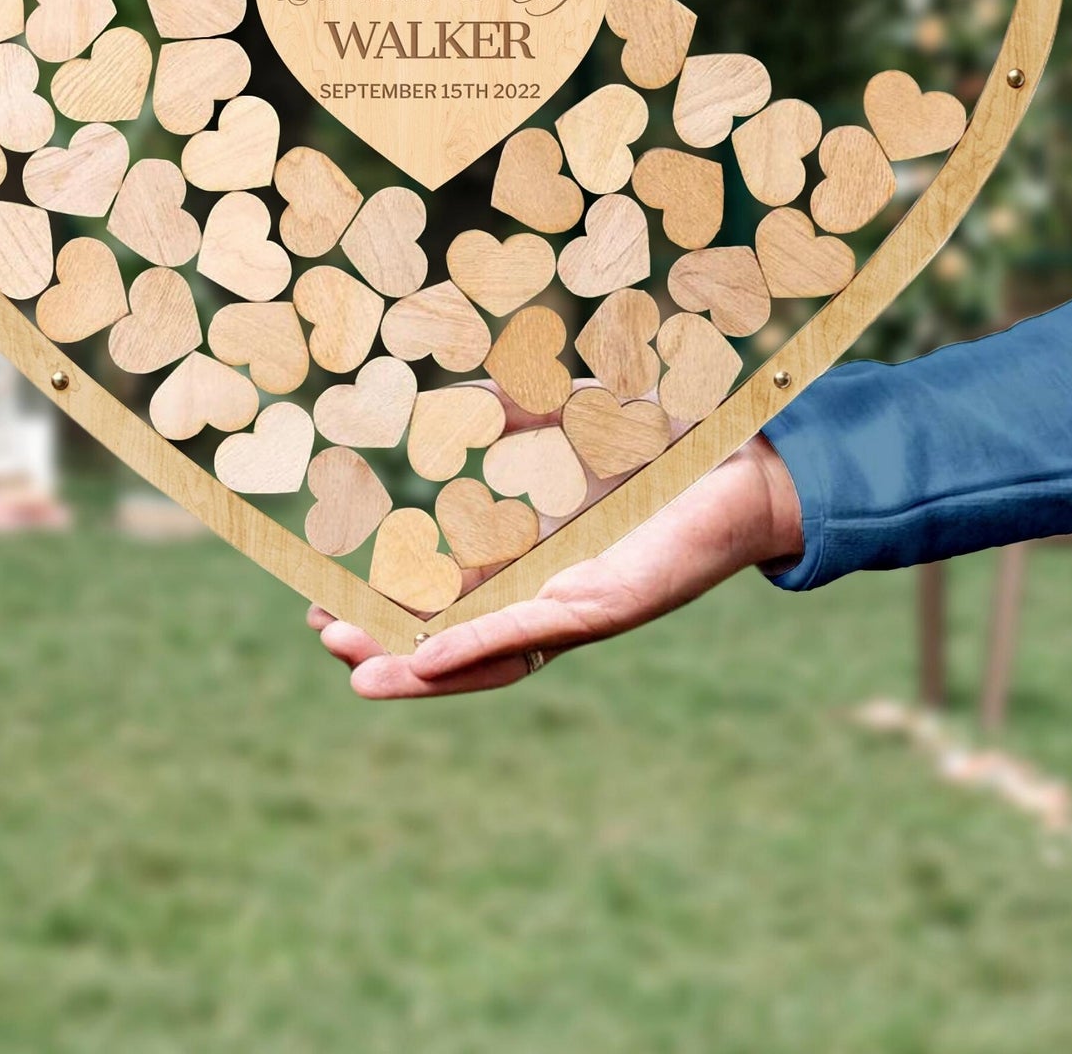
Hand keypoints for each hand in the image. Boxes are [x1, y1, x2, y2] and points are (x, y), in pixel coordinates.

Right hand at [309, 436, 801, 696]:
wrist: (748, 461)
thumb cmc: (666, 443)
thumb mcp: (567, 418)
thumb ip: (510, 413)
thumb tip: (448, 400)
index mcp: (537, 555)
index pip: (447, 591)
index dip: (389, 600)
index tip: (327, 597)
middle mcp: (551, 592)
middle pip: (453, 632)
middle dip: (387, 642)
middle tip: (322, 634)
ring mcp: (576, 608)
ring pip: (481, 649)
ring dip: (417, 664)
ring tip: (355, 671)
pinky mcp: (606, 610)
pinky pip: (530, 634)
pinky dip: (475, 645)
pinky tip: (425, 655)